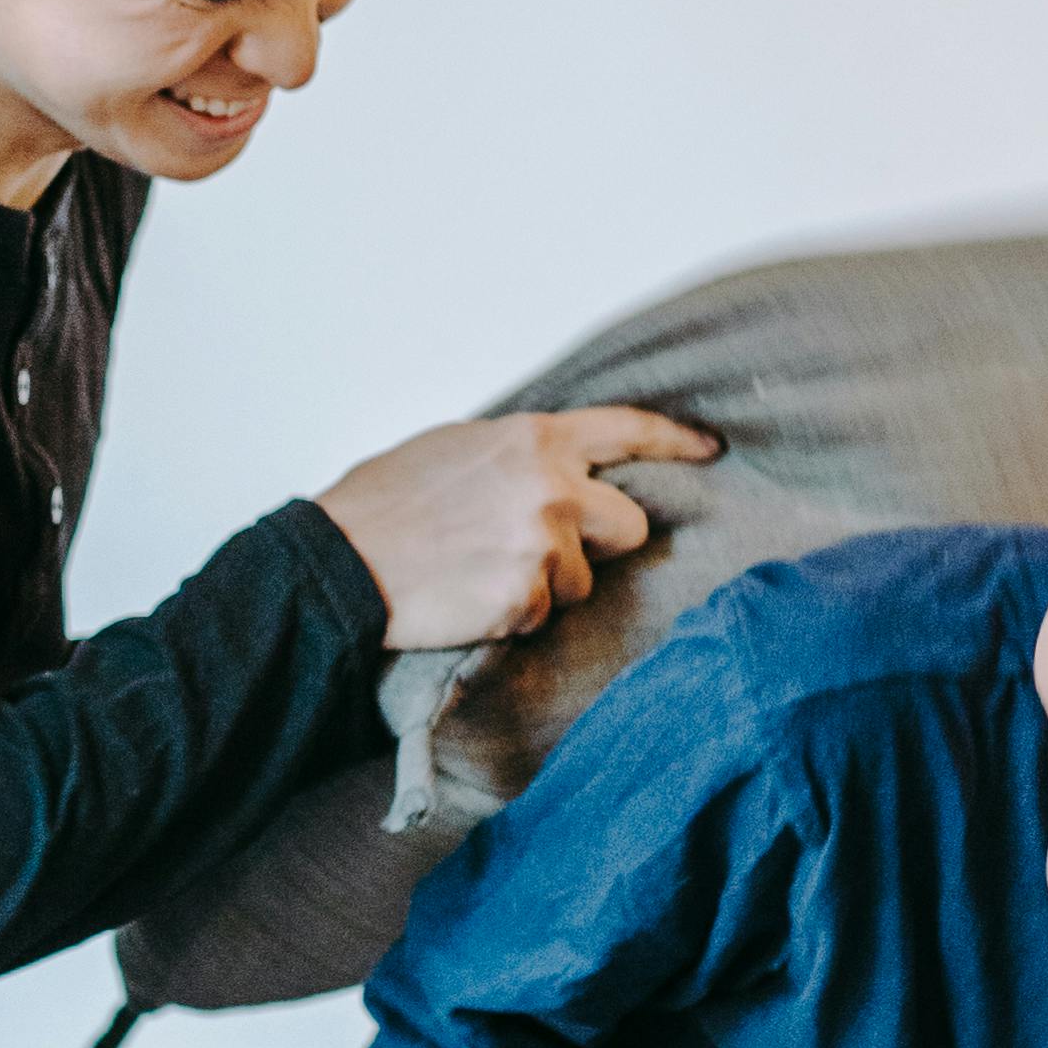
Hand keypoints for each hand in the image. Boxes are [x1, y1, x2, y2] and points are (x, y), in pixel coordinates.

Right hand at [311, 407, 714, 653]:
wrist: (338, 563)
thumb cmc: (385, 505)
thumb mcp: (458, 449)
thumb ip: (521, 456)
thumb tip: (561, 468)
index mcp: (534, 439)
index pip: (628, 430)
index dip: (676, 442)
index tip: (710, 451)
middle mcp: (550, 486)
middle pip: (628, 525)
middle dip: (595, 544)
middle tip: (538, 550)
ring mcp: (541, 544)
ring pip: (583, 581)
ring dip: (545, 586)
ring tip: (481, 572)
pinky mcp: (525, 599)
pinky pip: (543, 616)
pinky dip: (513, 617)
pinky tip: (468, 599)